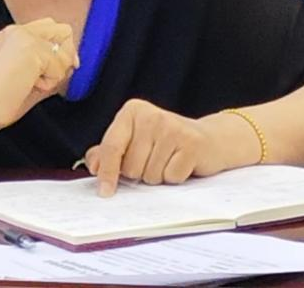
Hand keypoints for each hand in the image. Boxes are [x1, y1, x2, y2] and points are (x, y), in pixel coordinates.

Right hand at [0, 18, 78, 131]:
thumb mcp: (25, 79)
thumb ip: (46, 68)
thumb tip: (72, 64)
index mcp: (12, 37)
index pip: (49, 29)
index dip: (60, 48)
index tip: (61, 70)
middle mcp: (18, 31)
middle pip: (63, 30)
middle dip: (65, 55)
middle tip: (47, 79)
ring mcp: (25, 36)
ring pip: (66, 49)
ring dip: (55, 73)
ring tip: (30, 84)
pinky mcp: (31, 48)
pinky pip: (60, 66)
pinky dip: (49, 82)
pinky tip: (27, 86)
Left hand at [83, 99, 227, 195]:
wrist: (209, 139)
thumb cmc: (166, 143)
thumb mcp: (135, 140)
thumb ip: (110, 151)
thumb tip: (94, 164)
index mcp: (132, 111)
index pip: (112, 146)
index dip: (107, 172)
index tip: (104, 192)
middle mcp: (151, 115)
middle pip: (131, 167)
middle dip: (140, 173)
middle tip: (154, 160)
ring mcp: (172, 127)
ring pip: (150, 175)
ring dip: (158, 176)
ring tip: (168, 160)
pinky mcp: (191, 143)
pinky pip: (170, 177)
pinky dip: (175, 178)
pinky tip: (182, 164)